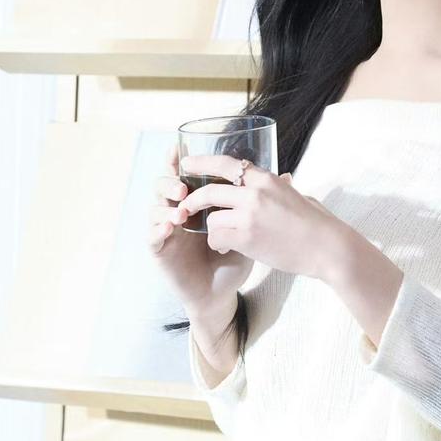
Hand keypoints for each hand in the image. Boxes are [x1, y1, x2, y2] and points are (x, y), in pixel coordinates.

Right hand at [148, 145, 253, 316]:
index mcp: (196, 202)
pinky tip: (169, 227)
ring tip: (180, 211)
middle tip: (183, 187)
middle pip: (164, 185)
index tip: (179, 149)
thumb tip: (288, 175)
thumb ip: (261, 201)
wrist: (221, 292)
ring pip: (155, 208)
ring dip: (165, 205)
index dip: (178, 162)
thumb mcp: (250, 227)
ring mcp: (168, 230)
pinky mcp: (161, 251)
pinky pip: (152, 236)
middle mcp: (178, 212)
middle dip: (170, 181)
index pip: (183, 175)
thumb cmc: (234, 259)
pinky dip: (158, 229)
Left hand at [177, 158, 347, 280]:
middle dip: (193, 199)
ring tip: (223, 237)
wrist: (326, 247)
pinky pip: (216, 238)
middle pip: (210, 191)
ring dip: (213, 228)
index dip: (202, 162)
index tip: (186, 163)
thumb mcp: (294, 194)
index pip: (225, 163)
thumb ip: (278, 185)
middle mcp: (255, 193)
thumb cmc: (315, 222)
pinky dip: (218, 244)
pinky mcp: (247, 238)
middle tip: (185, 205)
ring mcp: (249, 215)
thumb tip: (280, 178)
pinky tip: (227, 248)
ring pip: (212, 218)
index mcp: (265, 178)